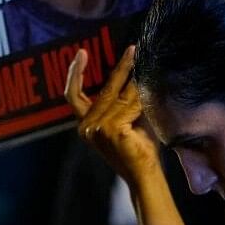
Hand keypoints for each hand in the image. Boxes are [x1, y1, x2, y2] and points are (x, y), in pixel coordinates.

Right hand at [66, 46, 160, 186]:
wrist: (145, 175)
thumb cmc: (139, 148)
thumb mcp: (126, 118)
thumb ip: (122, 99)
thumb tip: (132, 71)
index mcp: (85, 125)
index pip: (74, 96)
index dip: (75, 74)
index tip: (81, 53)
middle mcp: (86, 127)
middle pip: (104, 89)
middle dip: (121, 67)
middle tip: (133, 49)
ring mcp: (97, 129)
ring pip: (121, 96)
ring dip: (137, 84)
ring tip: (149, 72)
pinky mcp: (111, 129)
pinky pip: (130, 104)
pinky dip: (142, 98)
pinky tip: (150, 95)